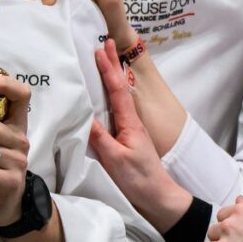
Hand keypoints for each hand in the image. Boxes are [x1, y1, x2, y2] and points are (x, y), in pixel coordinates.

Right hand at [88, 40, 191, 232]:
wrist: (158, 199)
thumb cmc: (139, 179)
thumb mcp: (115, 159)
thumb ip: (99, 137)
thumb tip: (83, 114)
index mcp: (130, 122)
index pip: (117, 89)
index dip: (109, 67)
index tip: (103, 47)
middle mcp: (131, 121)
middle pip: (120, 87)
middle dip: (112, 64)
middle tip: (106, 42)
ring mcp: (129, 129)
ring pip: (118, 97)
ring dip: (110, 77)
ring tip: (102, 61)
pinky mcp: (125, 139)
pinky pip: (114, 111)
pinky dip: (107, 96)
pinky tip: (101, 96)